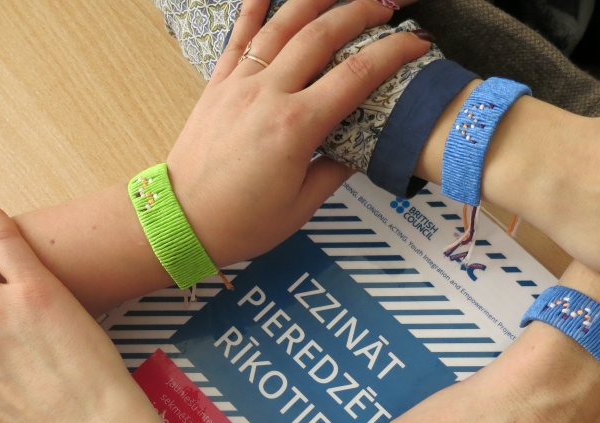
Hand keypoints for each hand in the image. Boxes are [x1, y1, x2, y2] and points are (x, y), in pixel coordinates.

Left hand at [168, 0, 430, 267]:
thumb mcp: (301, 207)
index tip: (417, 42)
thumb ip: (335, 171)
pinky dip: (255, 5)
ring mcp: (240, 83)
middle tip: (390, 4)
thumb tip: (359, 150)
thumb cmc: (241, 223)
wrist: (181, 222)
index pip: (357, 76)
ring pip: (283, 23)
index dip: (394, 53)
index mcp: (296, 128)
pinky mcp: (218, 83)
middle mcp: (269, 94)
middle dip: (363, 11)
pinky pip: (239, 34)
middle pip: (323, 34)